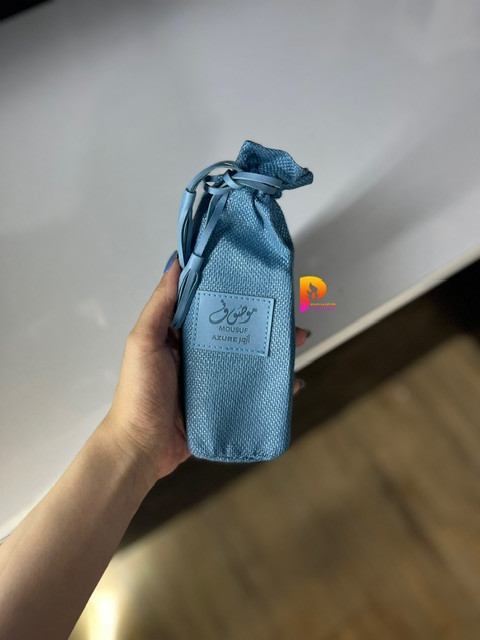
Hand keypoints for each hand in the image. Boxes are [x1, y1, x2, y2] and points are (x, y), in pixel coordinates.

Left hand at [104, 251, 310, 485]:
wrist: (142, 449)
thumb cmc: (139, 393)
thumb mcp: (144, 342)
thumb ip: (160, 305)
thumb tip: (175, 263)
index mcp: (178, 334)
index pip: (208, 303)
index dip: (230, 289)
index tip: (254, 275)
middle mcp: (197, 352)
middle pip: (235, 328)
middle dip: (261, 319)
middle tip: (286, 311)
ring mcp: (212, 378)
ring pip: (248, 355)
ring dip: (274, 347)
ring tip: (298, 340)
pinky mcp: (223, 402)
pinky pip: (251, 387)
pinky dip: (273, 383)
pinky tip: (292, 380)